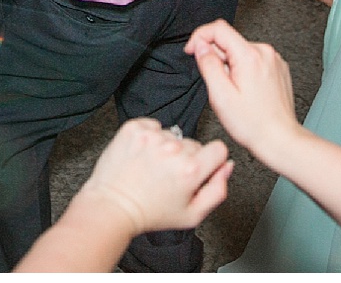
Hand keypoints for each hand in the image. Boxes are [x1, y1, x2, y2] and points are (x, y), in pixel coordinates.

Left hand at [73, 119, 232, 235]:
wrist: (113, 206)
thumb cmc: (150, 213)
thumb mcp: (192, 215)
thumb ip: (217, 190)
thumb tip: (227, 166)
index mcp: (191, 169)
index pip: (219, 149)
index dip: (212, 161)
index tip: (199, 170)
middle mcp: (173, 149)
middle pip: (194, 144)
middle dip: (186, 158)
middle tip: (169, 176)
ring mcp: (152, 137)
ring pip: (172, 135)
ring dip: (165, 148)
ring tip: (152, 167)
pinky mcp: (134, 129)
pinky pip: (152, 125)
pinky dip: (148, 136)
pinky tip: (142, 155)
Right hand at [185, 20, 297, 160]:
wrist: (280, 139)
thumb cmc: (252, 124)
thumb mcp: (220, 96)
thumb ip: (208, 65)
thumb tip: (201, 46)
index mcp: (249, 56)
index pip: (219, 28)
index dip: (199, 37)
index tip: (192, 51)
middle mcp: (265, 52)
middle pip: (229, 41)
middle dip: (217, 58)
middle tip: (219, 85)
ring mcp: (274, 60)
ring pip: (241, 51)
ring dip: (231, 66)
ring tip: (235, 92)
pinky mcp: (278, 68)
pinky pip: (253, 60)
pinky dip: (244, 70)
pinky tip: (247, 92)